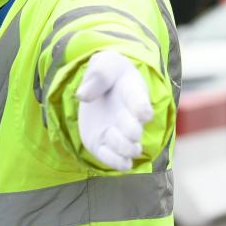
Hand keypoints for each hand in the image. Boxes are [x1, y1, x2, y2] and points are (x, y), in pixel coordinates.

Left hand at [76, 50, 153, 170]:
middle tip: (116, 121)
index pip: (142, 104)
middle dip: (128, 131)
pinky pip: (118, 162)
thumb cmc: (108, 73)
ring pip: (131, 150)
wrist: (102, 86)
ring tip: (109, 132)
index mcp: (135, 95)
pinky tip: (108, 151)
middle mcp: (133, 118)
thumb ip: (98, 75)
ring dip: (120, 146)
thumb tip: (83, 96)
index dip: (142, 110)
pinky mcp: (105, 145)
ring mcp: (121, 134)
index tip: (141, 113)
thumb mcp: (104, 64)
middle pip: (136, 132)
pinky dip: (115, 162)